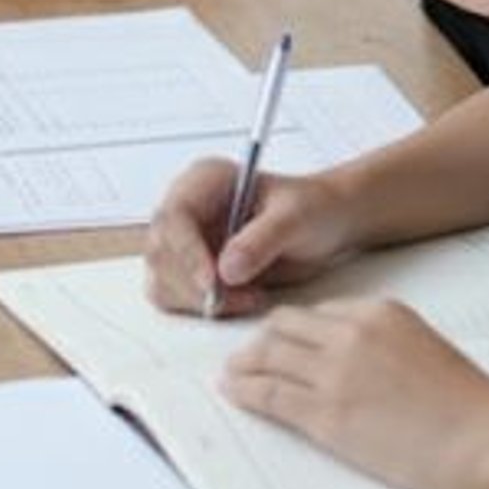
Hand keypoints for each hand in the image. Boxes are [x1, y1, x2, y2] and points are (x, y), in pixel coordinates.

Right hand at [146, 157, 358, 318]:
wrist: (327, 224)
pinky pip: (176, 297)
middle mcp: (189, 208)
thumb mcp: (295, 216)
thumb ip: (262, 239)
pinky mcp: (193, 270)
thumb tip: (225, 269)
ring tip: (249, 296)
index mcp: (206, 180)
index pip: (174, 216)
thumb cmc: (312, 207)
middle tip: (236, 298)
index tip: (212, 283)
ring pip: (163, 279)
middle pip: (161, 252)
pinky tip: (241, 300)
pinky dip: (202, 308)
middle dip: (193, 284)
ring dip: (199, 300)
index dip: (186, 252)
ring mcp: (187, 240)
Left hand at [222, 299, 488, 488]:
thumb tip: (358, 358)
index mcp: (378, 311)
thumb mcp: (422, 346)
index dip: (293, 328)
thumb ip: (384, 342)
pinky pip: (272, 393)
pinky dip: (246, 389)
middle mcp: (351, 333)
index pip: (318, 312)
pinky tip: (235, 390)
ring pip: (270, 354)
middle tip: (247, 353)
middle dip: (262, 339)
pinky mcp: (326, 414)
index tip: (280, 338)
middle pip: (286, 326)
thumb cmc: (465, 402)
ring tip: (232, 371)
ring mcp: (336, 371)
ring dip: (245, 362)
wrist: (480, 435)